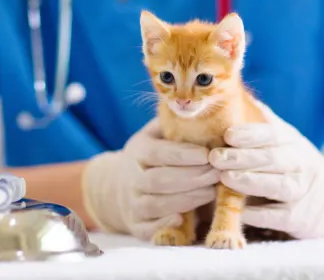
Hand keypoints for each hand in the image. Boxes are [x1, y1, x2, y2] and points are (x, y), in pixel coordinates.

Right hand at [82, 118, 218, 240]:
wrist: (120, 186)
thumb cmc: (151, 156)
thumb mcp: (155, 135)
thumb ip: (172, 124)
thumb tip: (199, 110)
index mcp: (137, 151)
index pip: (158, 153)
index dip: (183, 155)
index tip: (208, 154)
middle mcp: (131, 177)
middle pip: (159, 180)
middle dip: (191, 178)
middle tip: (218, 173)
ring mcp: (132, 203)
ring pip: (157, 204)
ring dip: (187, 199)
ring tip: (212, 192)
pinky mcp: (136, 225)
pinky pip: (149, 229)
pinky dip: (165, 225)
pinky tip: (184, 219)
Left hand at [209, 100, 323, 238]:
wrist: (319, 197)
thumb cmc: (284, 161)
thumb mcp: (275, 138)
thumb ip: (256, 119)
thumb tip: (229, 94)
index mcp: (289, 141)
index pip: (271, 134)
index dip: (250, 134)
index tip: (227, 134)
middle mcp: (299, 163)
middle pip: (272, 159)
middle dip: (242, 158)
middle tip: (215, 157)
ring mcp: (301, 191)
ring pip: (278, 185)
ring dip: (250, 182)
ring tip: (225, 178)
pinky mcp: (298, 217)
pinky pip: (279, 216)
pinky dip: (260, 213)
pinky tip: (240, 209)